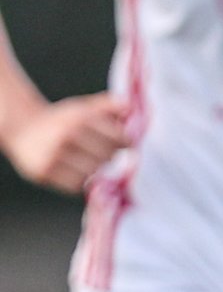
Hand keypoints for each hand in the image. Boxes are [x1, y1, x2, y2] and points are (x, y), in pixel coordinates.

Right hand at [3, 93, 126, 193]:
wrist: (23, 129)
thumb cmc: (62, 120)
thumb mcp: (83, 107)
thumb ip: (108, 106)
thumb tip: (129, 107)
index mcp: (80, 118)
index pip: (120, 139)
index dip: (124, 142)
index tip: (121, 143)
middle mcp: (67, 135)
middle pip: (108, 157)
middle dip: (108, 155)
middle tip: (98, 151)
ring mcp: (54, 155)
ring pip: (93, 172)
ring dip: (93, 169)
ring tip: (84, 159)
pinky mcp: (43, 172)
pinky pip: (75, 186)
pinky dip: (78, 180)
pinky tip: (72, 169)